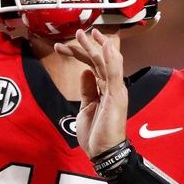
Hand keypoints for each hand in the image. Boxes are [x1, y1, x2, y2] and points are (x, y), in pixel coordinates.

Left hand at [53, 29, 127, 157]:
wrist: (104, 152)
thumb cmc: (96, 133)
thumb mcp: (87, 107)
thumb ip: (87, 89)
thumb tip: (84, 72)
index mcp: (105, 89)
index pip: (93, 66)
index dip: (80, 54)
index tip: (65, 46)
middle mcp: (112, 87)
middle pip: (98, 61)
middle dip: (87, 46)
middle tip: (76, 32)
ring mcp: (116, 90)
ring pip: (106, 62)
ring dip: (96, 47)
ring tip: (86, 33)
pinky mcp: (117, 96)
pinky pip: (113, 73)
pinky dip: (110, 58)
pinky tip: (104, 46)